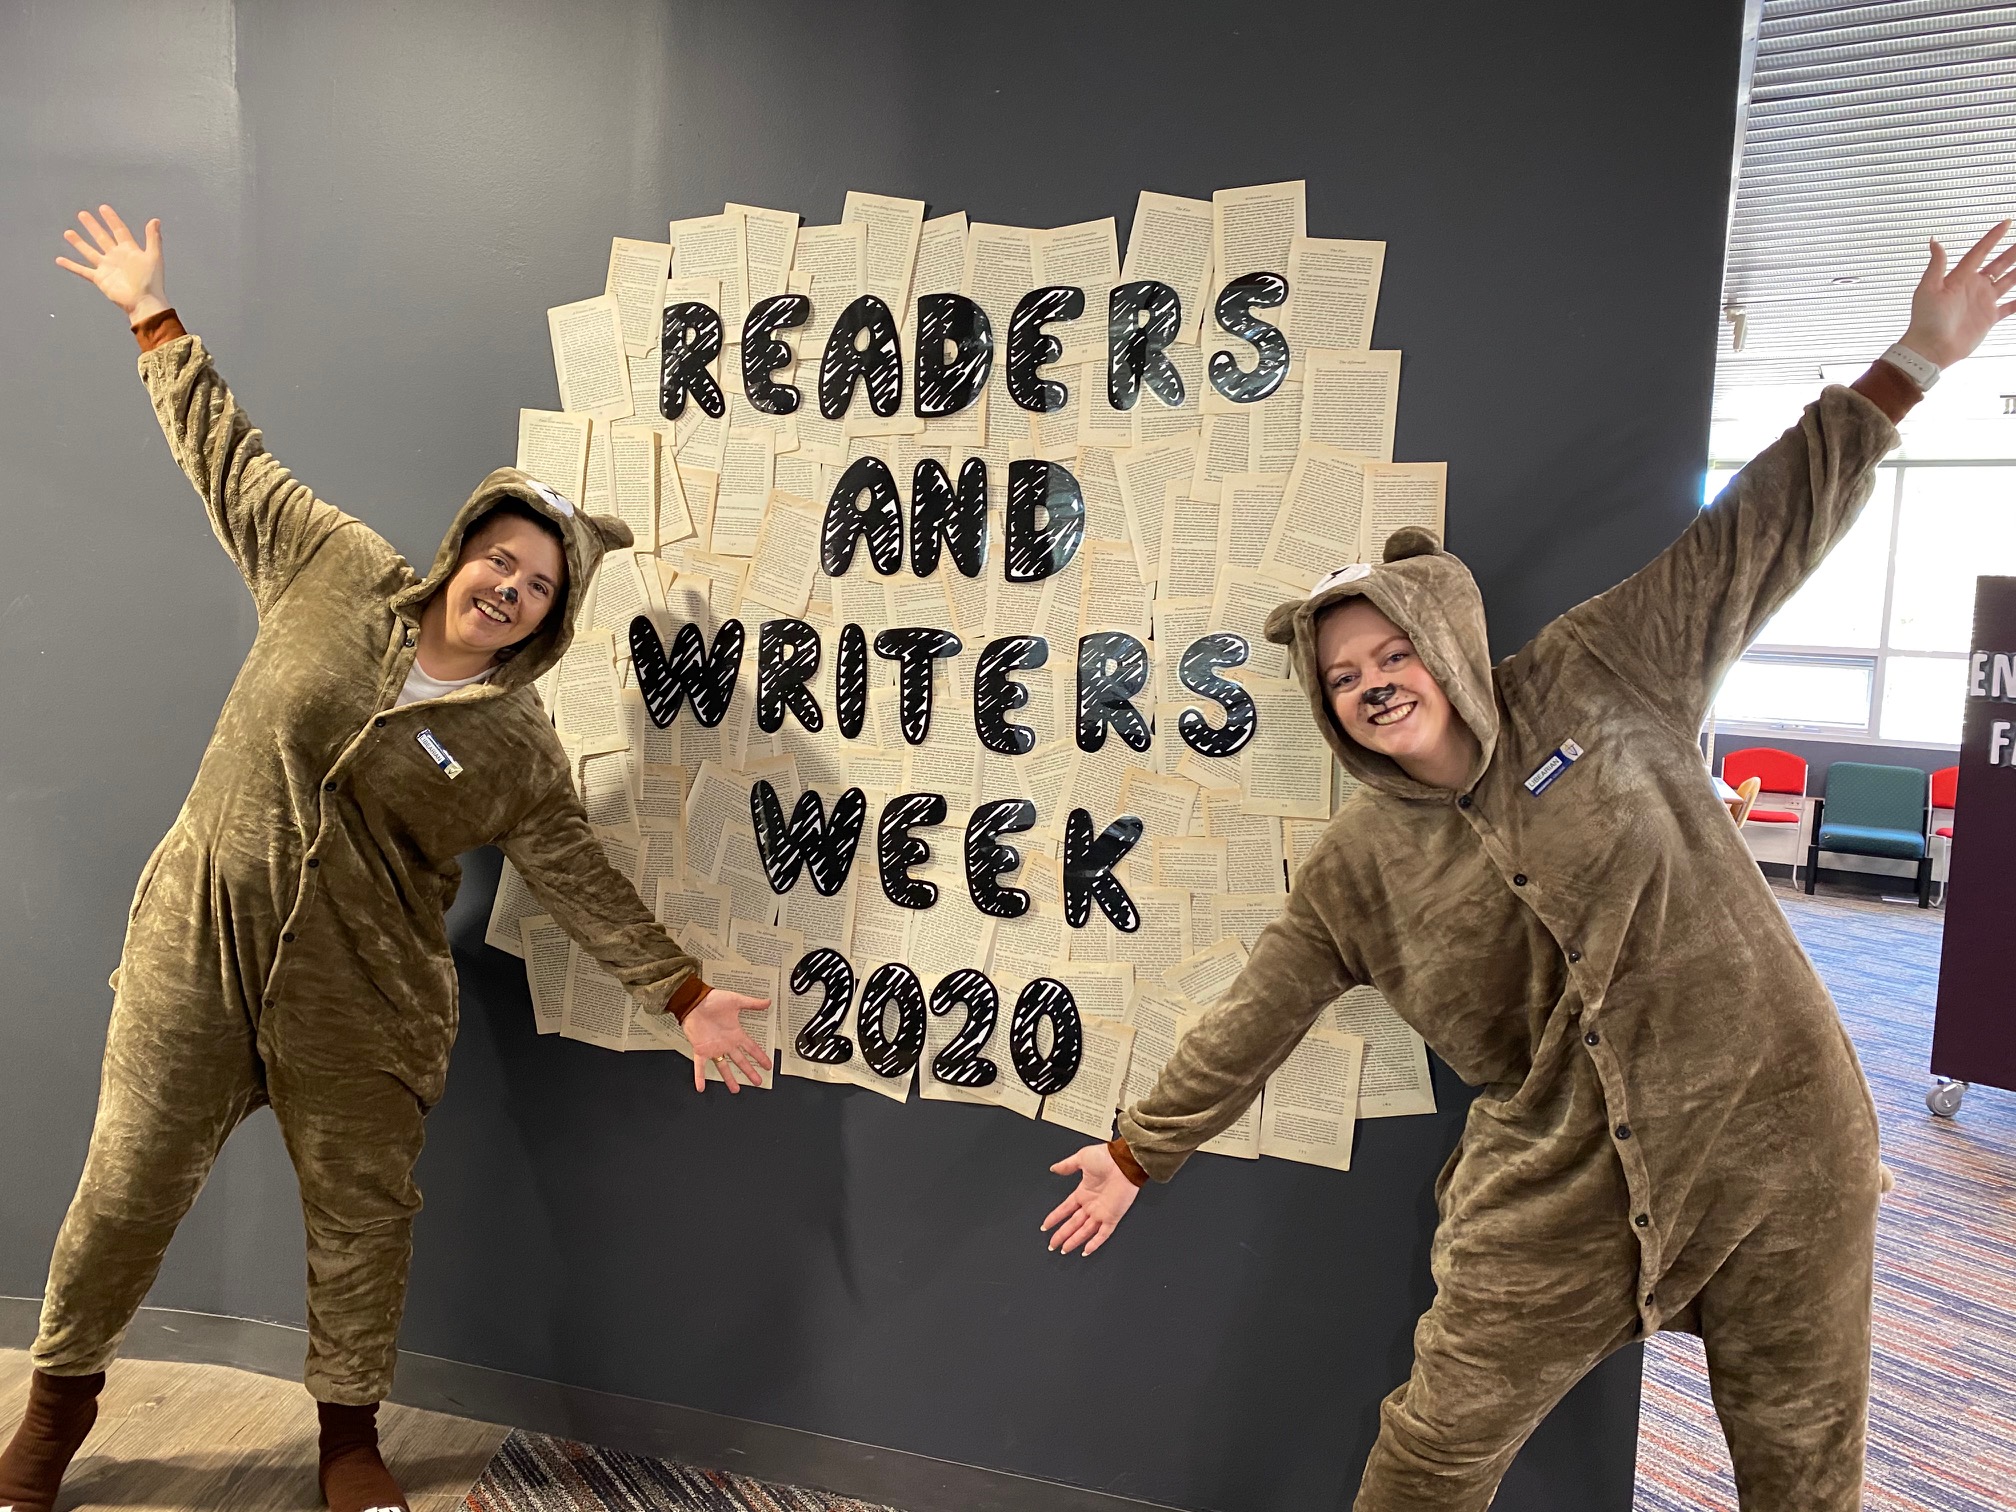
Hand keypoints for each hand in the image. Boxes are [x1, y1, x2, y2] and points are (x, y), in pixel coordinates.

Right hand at [56, 205, 167, 325]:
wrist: (144, 301)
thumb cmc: (151, 281)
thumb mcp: (154, 257)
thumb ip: (153, 239)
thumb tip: (155, 220)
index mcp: (129, 250)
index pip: (119, 230)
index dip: (111, 219)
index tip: (103, 208)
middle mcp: (116, 256)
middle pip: (102, 237)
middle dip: (93, 226)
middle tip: (82, 214)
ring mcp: (106, 267)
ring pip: (89, 251)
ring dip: (79, 242)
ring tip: (68, 232)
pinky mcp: (99, 278)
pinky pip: (82, 270)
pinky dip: (71, 265)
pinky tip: (59, 260)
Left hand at [681, 986, 770, 1092]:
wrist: (693, 1001)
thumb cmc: (712, 999)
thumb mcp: (736, 1000)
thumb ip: (752, 1004)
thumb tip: (767, 1002)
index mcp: (735, 1033)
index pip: (751, 1048)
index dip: (760, 1057)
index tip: (767, 1065)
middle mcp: (726, 1043)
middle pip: (741, 1061)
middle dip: (750, 1072)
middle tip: (757, 1082)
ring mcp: (714, 1048)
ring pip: (723, 1067)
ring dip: (729, 1079)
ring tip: (735, 1089)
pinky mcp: (701, 1050)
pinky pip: (700, 1066)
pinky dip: (700, 1077)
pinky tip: (701, 1087)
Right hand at [1040, 1142, 1140, 1255]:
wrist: (1124, 1161)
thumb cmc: (1107, 1157)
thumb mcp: (1082, 1158)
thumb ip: (1067, 1165)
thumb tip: (1054, 1168)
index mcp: (1084, 1191)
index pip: (1065, 1209)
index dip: (1055, 1217)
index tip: (1046, 1225)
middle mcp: (1091, 1204)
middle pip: (1073, 1224)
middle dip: (1062, 1234)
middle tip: (1052, 1244)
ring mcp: (1101, 1212)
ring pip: (1085, 1231)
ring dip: (1074, 1241)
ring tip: (1064, 1249)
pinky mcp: (1112, 1216)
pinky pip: (1103, 1234)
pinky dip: (1095, 1243)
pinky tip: (1086, 1251)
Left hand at [1899, 219, 2015, 368]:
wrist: (1930, 348)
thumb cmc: (1925, 320)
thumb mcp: (1928, 289)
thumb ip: (1937, 265)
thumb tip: (1935, 241)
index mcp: (1960, 278)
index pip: (1980, 252)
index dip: (1993, 237)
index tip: (2006, 222)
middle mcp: (1974, 287)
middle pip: (1999, 264)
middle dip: (2014, 252)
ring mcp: (1983, 302)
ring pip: (2008, 281)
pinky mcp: (1988, 318)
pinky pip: (2010, 307)